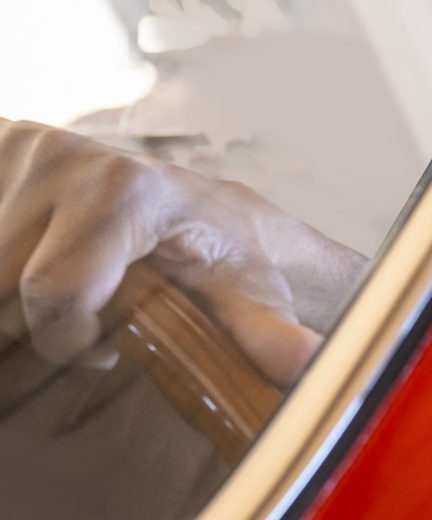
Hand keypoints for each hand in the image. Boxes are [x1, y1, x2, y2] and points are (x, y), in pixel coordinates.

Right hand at [0, 119, 366, 385]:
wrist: (192, 193)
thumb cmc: (221, 246)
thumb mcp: (248, 291)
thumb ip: (268, 332)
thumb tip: (313, 365)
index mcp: (128, 192)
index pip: (55, 292)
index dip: (69, 337)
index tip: (104, 346)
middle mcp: (65, 160)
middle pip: (7, 284)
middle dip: (40, 319)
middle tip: (89, 316)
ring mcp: (21, 154)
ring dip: (13, 296)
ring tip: (69, 287)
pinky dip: (2, 268)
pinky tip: (35, 265)